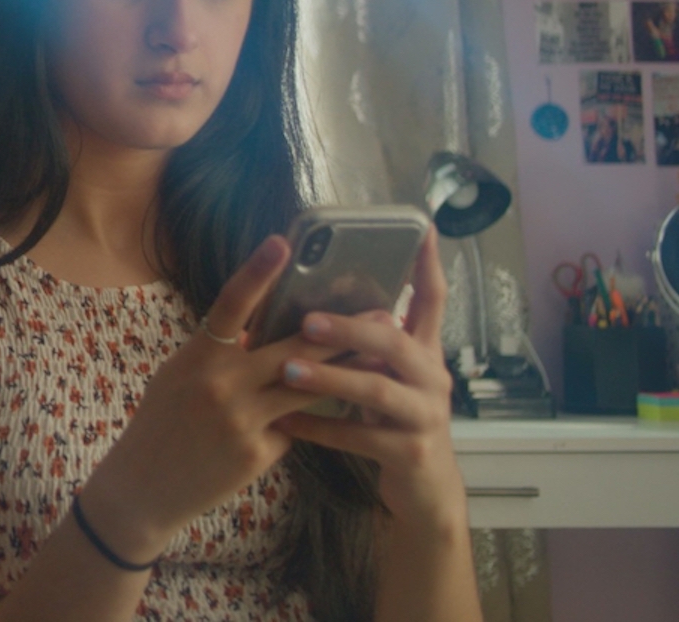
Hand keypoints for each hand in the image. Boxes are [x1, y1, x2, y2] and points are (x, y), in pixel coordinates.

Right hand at [78, 235, 351, 561]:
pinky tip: (323, 417)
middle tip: (381, 313)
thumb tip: (257, 329)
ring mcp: (241, 421)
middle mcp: (221, 384)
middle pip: (291, 350)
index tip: (282, 243)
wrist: (143, 488)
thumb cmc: (161, 421)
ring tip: (379, 356)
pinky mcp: (256, 454)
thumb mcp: (180, 374)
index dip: (256, 272)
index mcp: (198, 356)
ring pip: (306, 388)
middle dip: (338, 332)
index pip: (230, 304)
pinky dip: (302, 418)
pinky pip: (292, 427)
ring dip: (344, 371)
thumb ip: (217, 351)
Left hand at [273, 227, 466, 530]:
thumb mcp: (388, 374)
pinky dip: (319, 428)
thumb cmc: (393, 419)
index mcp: (423, 351)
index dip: (428, 264)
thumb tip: (316, 303)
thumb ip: (367, 343)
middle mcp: (431, 377)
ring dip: (328, 377)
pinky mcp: (410, 453)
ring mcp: (425, 416)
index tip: (425, 228)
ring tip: (288, 370)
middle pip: (393, 341)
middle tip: (307, 321)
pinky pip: (358, 437)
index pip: (433, 299)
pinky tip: (285, 421)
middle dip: (349, 329)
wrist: (426, 491)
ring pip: (376, 389)